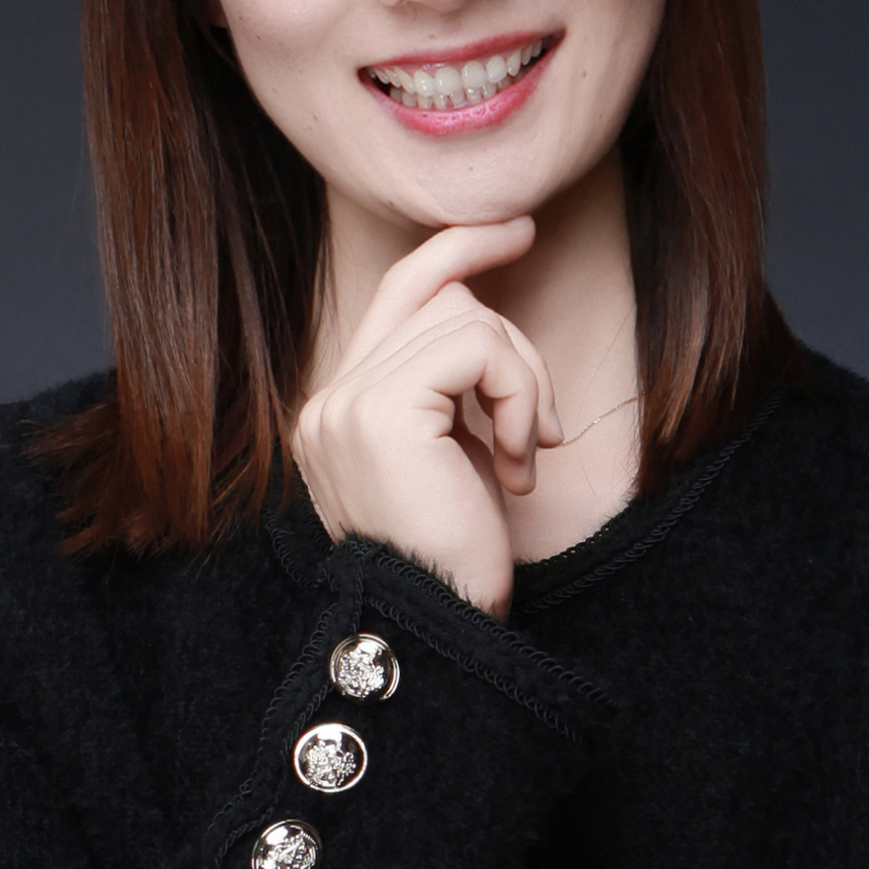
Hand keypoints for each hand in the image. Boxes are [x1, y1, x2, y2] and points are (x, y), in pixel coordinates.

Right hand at [291, 218, 562, 617]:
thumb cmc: (457, 563)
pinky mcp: (381, 411)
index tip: (516, 231)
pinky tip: (520, 461)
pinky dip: (518, 393)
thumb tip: (482, 309)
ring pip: (468, 318)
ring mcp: (345, 402)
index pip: (395, 291)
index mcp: (335, 411)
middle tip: (542, 412)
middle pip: (435, 292)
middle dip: (511, 338)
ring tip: (526, 455)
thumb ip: (448, 388)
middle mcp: (326, 400)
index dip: (456, 250)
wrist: (437, 637)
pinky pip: (478, 347)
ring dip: (522, 383)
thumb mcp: (451, 459)